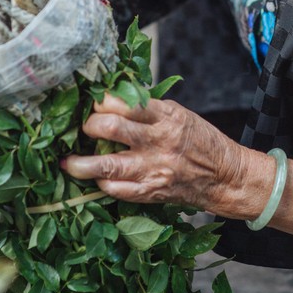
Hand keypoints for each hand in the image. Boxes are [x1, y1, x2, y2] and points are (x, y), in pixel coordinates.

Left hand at [62, 94, 262, 216]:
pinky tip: (96, 178)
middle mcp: (157, 141)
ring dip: (80, 164)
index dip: (101, 101)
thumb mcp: (178, 114)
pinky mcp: (151, 192)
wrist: (225, 176)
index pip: (124, 102)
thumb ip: (148, 109)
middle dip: (89, 126)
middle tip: (84, 128)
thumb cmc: (200, 141)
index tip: (93, 102)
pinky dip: (101, 183)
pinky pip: (116, 189)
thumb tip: (112, 101)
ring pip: (106, 165)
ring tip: (68, 163)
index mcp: (166, 116)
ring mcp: (153, 169)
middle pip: (109, 128)